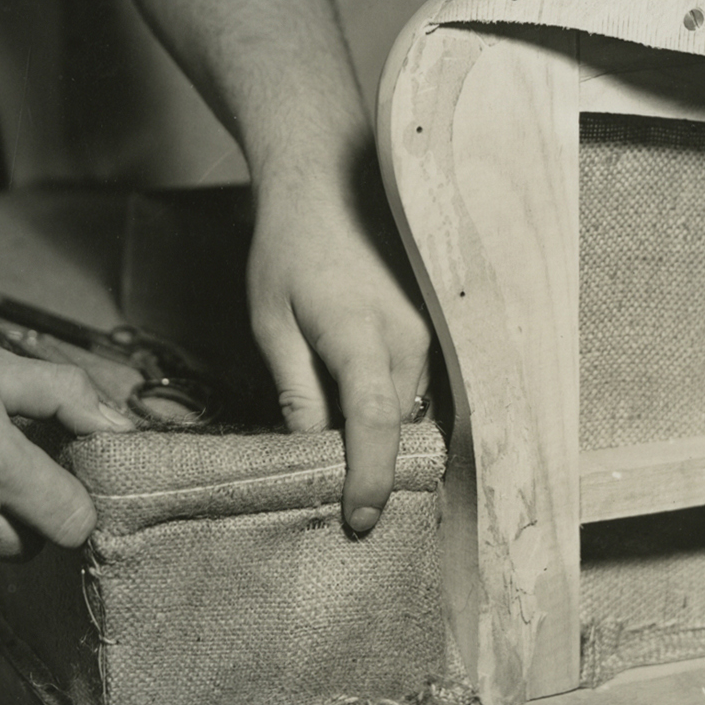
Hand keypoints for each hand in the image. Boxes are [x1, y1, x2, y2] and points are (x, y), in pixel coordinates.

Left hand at [247, 169, 430, 535]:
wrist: (328, 181)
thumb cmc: (289, 248)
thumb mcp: (271, 321)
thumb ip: (295, 389)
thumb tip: (310, 450)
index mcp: (361, 335)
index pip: (374, 424)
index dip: (368, 479)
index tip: (358, 522)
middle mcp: (410, 336)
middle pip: (395, 425)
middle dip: (369, 458)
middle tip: (331, 483)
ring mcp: (429, 329)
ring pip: (409, 405)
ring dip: (379, 426)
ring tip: (338, 428)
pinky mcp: (433, 323)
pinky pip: (417, 380)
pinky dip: (390, 399)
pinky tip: (357, 391)